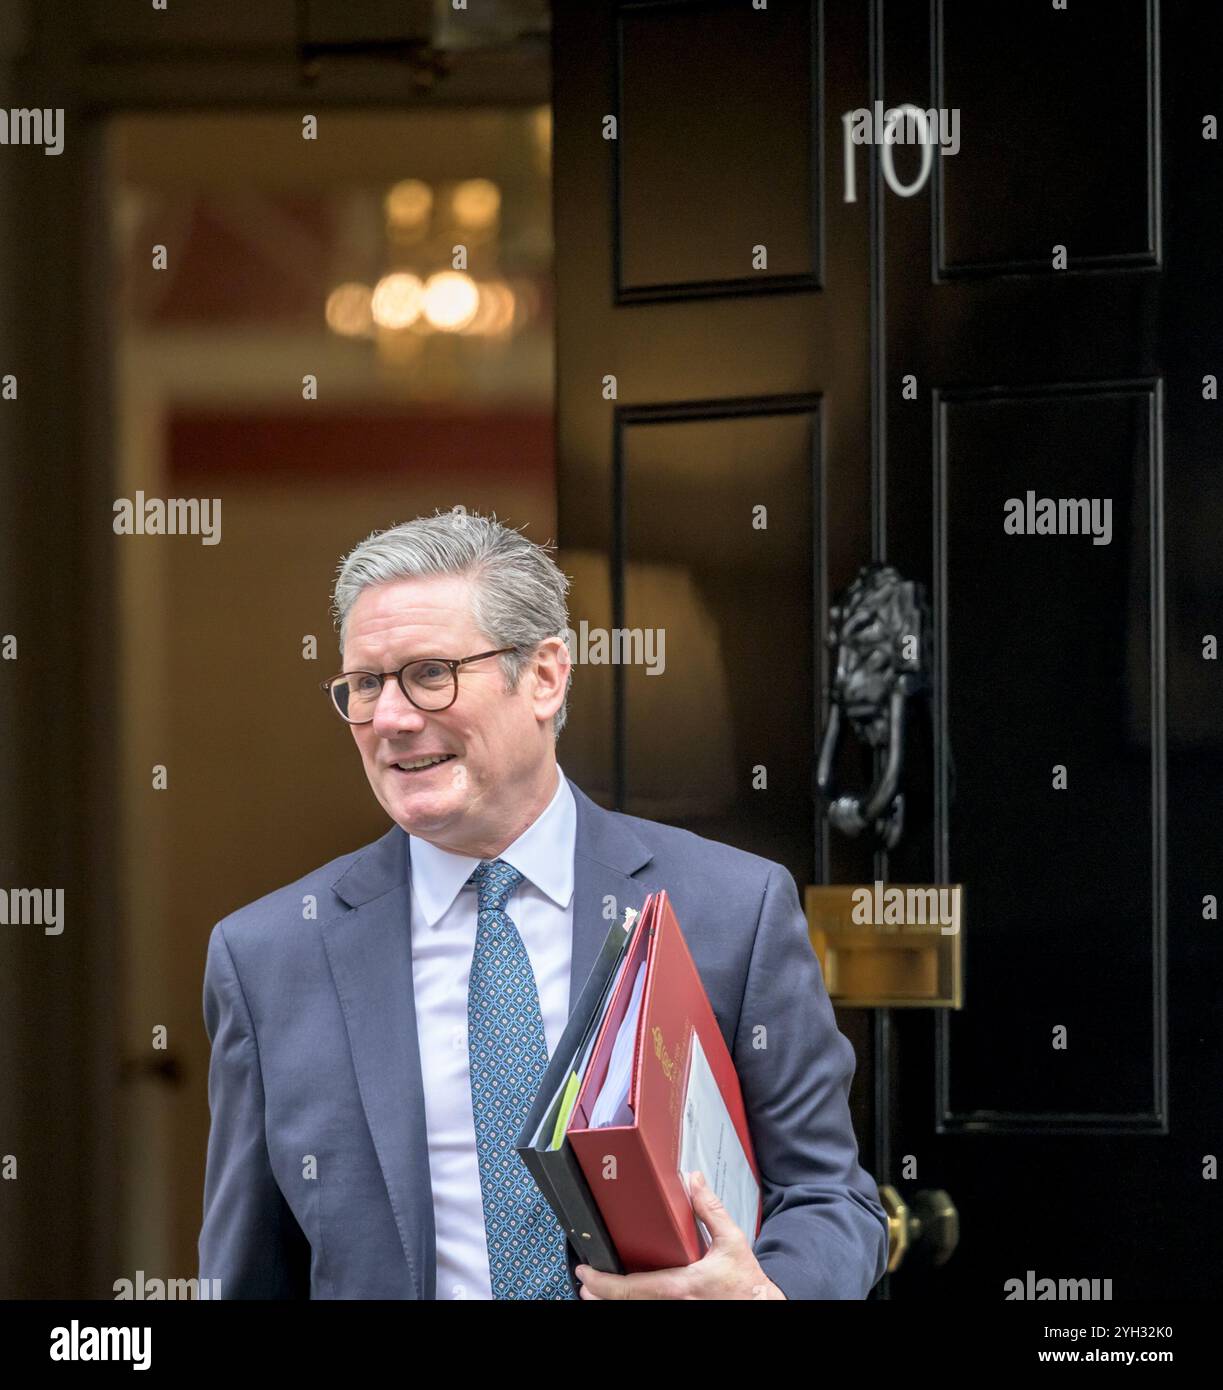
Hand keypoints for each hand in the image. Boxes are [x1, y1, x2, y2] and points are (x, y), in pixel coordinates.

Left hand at [574, 1171, 786, 1299]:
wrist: (761, 1307)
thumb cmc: (746, 1283)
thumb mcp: (731, 1241)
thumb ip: (709, 1209)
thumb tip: (694, 1180)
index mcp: (680, 1285)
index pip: (631, 1287)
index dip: (602, 1281)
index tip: (586, 1271)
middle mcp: (673, 1305)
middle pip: (624, 1304)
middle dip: (599, 1294)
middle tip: (585, 1280)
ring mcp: (674, 1312)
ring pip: (634, 1310)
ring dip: (614, 1301)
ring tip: (598, 1289)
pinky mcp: (678, 1314)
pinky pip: (649, 1310)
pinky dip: (633, 1302)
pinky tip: (627, 1295)